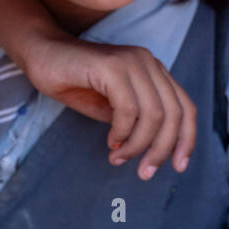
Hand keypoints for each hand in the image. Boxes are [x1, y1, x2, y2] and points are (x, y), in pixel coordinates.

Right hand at [20, 33, 196, 179]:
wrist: (42, 55)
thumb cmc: (75, 83)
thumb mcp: (114, 109)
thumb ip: (138, 124)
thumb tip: (156, 153)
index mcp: (155, 71)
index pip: (186, 107)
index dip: (187, 139)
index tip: (178, 166)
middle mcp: (148, 63)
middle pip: (174, 114)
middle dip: (161, 149)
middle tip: (144, 172)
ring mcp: (132, 61)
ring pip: (153, 115)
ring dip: (137, 145)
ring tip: (118, 157)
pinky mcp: (112, 66)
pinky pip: (128, 109)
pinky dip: (122, 132)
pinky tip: (110, 141)